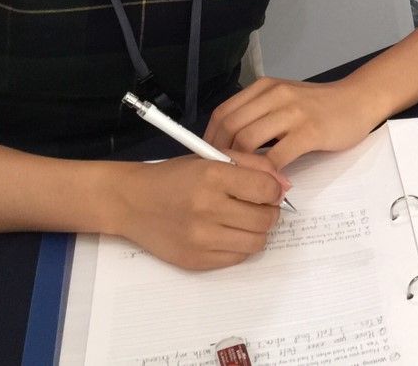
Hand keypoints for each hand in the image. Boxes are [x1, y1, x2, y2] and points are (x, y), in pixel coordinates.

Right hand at [111, 154, 285, 269]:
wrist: (133, 201)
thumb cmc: (175, 177)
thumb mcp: (212, 157)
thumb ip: (252, 165)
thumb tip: (285, 185)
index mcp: (213, 176)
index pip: (267, 190)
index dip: (274, 190)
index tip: (268, 190)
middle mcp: (207, 208)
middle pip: (266, 219)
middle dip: (269, 211)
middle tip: (257, 205)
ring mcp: (201, 238)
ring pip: (256, 242)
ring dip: (257, 231)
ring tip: (243, 219)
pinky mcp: (196, 260)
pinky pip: (237, 258)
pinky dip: (239, 246)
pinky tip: (226, 232)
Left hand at [205, 78, 380, 168]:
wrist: (358, 100)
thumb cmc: (319, 106)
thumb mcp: (284, 101)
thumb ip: (260, 115)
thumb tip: (227, 145)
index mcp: (265, 88)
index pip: (223, 113)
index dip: (210, 139)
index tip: (209, 159)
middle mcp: (275, 95)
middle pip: (231, 127)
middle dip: (221, 155)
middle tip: (224, 176)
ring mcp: (293, 112)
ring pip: (248, 140)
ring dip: (242, 165)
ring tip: (244, 181)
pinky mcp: (310, 132)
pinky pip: (277, 156)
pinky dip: (267, 173)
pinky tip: (269, 182)